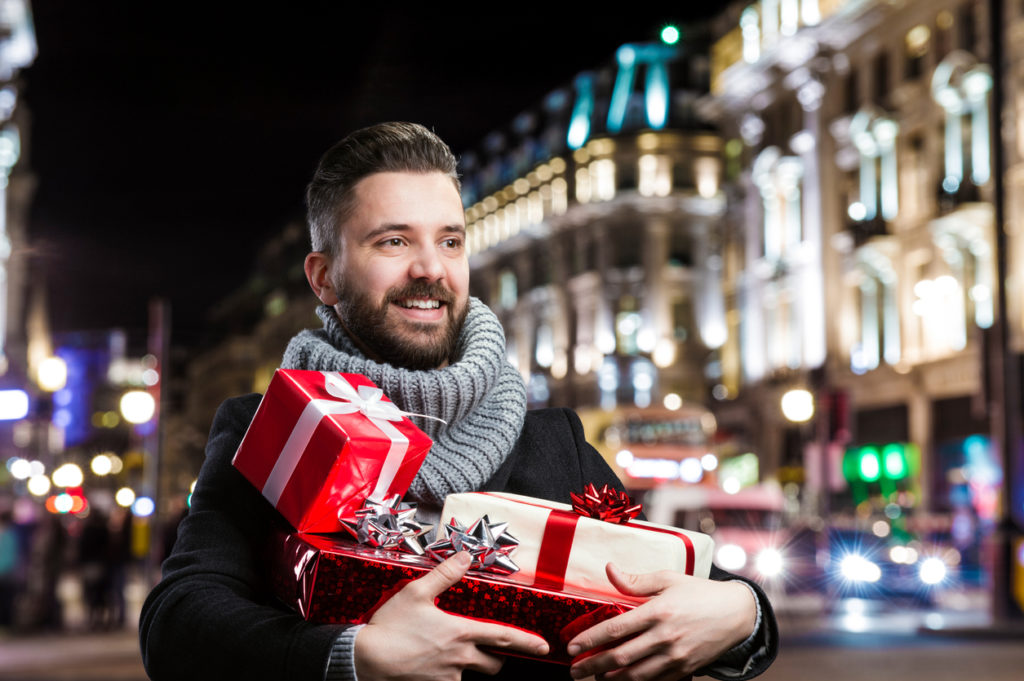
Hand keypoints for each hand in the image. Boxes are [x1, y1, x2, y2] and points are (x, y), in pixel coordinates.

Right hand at [354, 551, 549, 680]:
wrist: (365, 659)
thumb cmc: (390, 626)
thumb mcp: (416, 592)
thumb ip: (445, 574)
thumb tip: (466, 557)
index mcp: (460, 633)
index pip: (504, 638)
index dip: (528, 642)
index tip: (544, 646)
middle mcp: (460, 659)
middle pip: (494, 664)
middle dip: (496, 657)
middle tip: (488, 649)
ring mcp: (448, 677)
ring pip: (473, 675)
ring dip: (470, 667)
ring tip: (452, 656)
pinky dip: (448, 675)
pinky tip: (432, 666)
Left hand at [566, 564, 755, 680]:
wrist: (737, 614)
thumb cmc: (699, 593)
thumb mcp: (668, 579)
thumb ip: (636, 580)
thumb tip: (609, 569)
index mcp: (658, 612)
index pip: (616, 629)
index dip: (590, 639)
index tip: (571, 646)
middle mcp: (665, 637)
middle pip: (620, 658)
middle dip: (593, 667)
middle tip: (574, 671)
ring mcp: (675, 657)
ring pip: (636, 675)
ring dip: (611, 679)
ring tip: (594, 678)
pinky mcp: (685, 670)